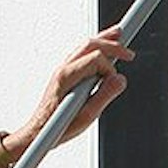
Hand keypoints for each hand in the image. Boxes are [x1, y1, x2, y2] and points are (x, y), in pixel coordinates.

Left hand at [10, 28, 132, 151]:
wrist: (38, 131)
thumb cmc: (58, 127)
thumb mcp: (86, 116)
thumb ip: (104, 96)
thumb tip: (120, 80)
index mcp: (67, 77)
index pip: (95, 58)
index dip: (110, 68)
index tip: (116, 79)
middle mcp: (63, 69)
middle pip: (89, 45)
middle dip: (111, 44)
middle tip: (128, 52)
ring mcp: (62, 70)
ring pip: (84, 46)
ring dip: (103, 40)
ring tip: (118, 35)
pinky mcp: (64, 75)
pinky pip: (80, 54)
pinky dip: (94, 49)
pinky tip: (103, 49)